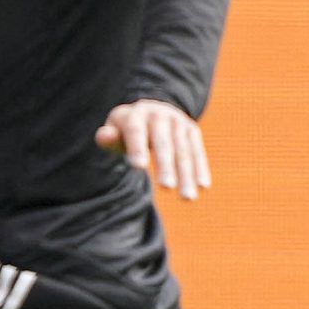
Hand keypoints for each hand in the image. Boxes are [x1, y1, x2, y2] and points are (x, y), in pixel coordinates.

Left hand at [97, 99, 211, 201]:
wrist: (151, 110)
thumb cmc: (126, 129)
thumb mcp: (115, 130)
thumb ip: (108, 137)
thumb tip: (105, 136)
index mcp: (137, 114)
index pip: (136, 132)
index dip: (137, 148)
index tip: (139, 167)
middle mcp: (160, 114)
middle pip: (163, 143)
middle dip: (165, 165)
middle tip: (166, 188)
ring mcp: (178, 121)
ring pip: (183, 151)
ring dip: (187, 174)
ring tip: (187, 198)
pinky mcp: (191, 130)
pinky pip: (197, 152)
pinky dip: (200, 168)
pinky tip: (203, 186)